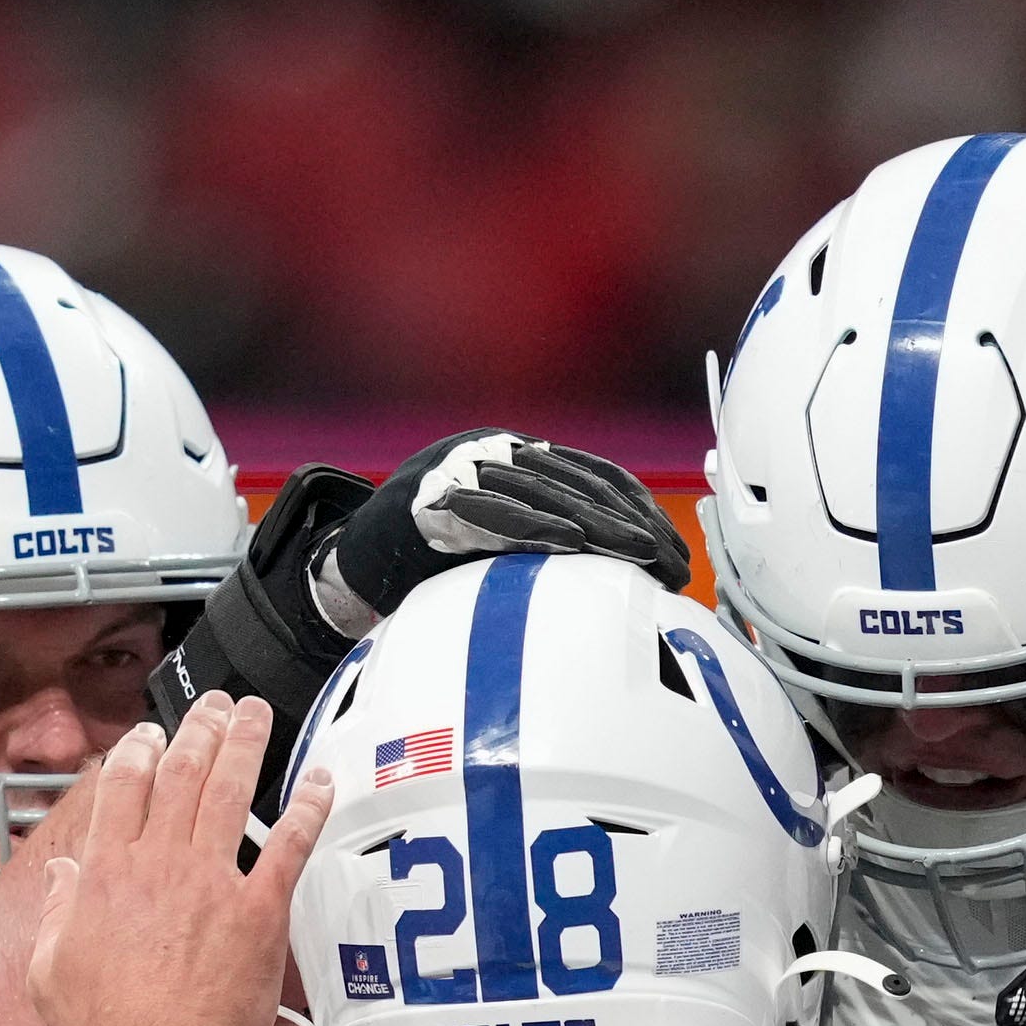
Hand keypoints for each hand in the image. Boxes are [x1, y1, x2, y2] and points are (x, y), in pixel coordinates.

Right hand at [24, 694, 333, 1025]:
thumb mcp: (50, 970)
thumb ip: (58, 912)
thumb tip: (63, 876)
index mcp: (105, 873)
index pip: (121, 788)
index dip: (137, 751)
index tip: (149, 733)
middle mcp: (158, 864)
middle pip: (180, 774)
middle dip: (198, 730)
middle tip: (214, 706)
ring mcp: (211, 883)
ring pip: (228, 792)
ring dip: (244, 745)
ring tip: (255, 715)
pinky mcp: (258, 911)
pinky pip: (288, 847)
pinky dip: (306, 809)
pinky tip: (319, 782)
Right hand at [313, 433, 691, 633]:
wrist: (350, 565)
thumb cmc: (433, 564)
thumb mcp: (506, 546)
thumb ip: (553, 544)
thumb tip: (625, 573)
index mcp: (520, 457)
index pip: (596, 476)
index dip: (640, 512)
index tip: (675, 551)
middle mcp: (496, 452)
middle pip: (581, 482)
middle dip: (632, 524)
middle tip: (671, 562)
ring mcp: (462, 470)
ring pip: (544, 491)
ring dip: (596, 524)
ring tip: (637, 553)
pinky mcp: (431, 499)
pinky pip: (490, 512)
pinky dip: (529, 526)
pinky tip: (566, 543)